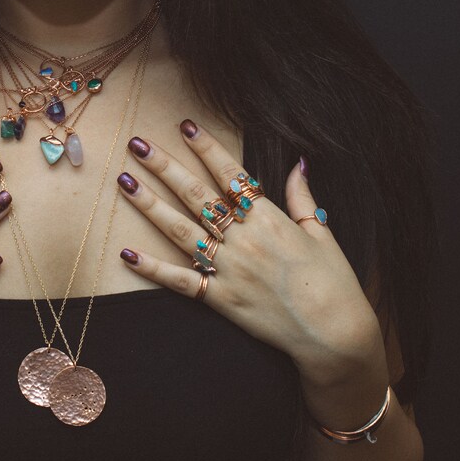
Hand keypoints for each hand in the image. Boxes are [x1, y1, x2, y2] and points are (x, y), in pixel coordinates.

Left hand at [116, 120, 386, 388]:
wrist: (335, 334)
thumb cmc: (333, 282)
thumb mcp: (322, 233)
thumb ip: (303, 198)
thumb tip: (299, 163)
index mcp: (269, 219)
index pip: (230, 174)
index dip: (206, 147)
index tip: (185, 126)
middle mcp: (244, 239)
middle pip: (196, 194)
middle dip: (164, 166)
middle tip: (137, 144)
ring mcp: (229, 269)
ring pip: (180, 230)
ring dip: (150, 204)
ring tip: (124, 182)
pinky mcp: (220, 299)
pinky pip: (180, 281)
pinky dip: (152, 268)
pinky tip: (127, 253)